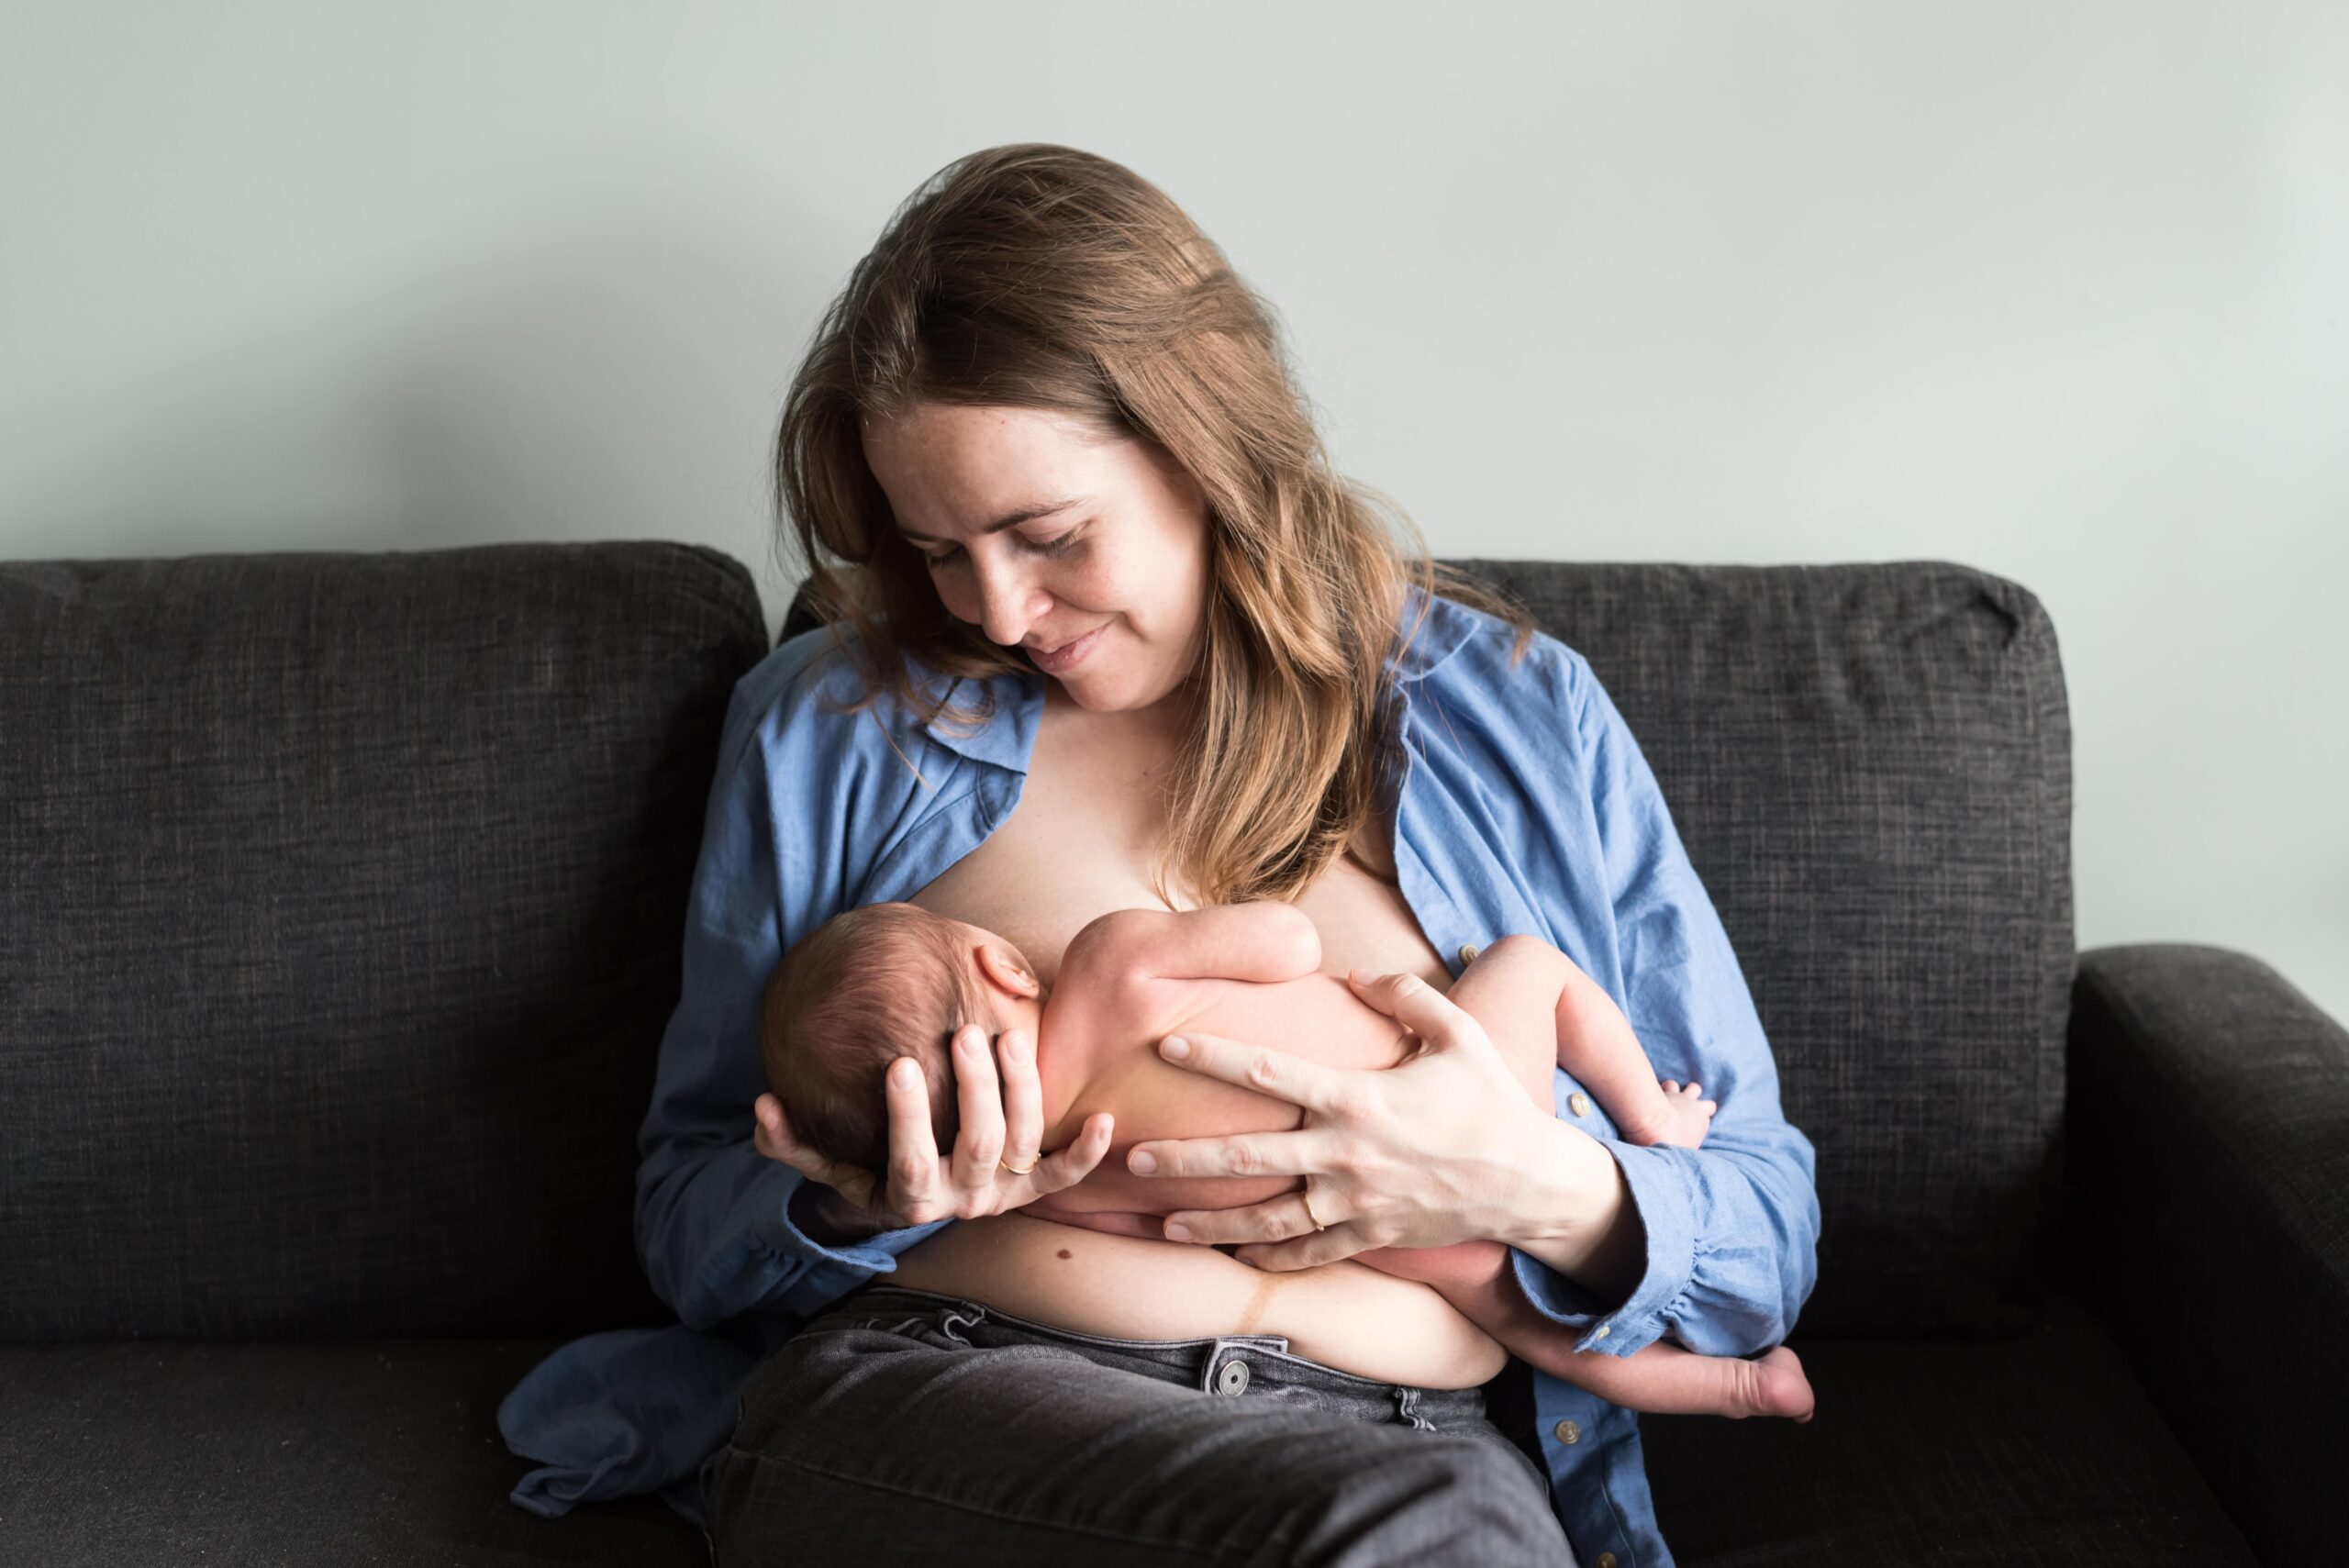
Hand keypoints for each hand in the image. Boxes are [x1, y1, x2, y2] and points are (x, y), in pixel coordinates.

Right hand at [754, 1022, 1115, 1228]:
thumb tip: (763, 1106)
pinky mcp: (1032, 1189)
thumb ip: (794, 1140)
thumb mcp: (829, 1161)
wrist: (916, 1200)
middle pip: (977, 1143)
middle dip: (974, 1087)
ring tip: (1008, 1036)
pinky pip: (1063, 1176)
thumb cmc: (868, 1166)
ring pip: (1021, 1142)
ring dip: (1021, 1091)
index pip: (911, 1158)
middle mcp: (962, 1200)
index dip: (907, 1116)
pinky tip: (1103, 1119)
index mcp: (911, 1197)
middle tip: (963, 1033)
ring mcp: (1001, 1194)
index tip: (900, 1063)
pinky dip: (1085, 1151)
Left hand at [1127, 968, 1564, 1270]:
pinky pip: (1306, 1254)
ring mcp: (1354, 1204)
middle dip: (1184, 1159)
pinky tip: (1229, 1254)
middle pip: (1247, 1157)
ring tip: (1161, 1224)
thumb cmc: (1491, 1100)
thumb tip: (1353, 975)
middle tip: (1132, 1157)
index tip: (1165, 1046)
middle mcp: (1346, 1155)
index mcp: (1359, 1098)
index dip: (1213, 1056)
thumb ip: (1405, 995)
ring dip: (1209, 1224)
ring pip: (1265, 1219)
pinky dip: (1265, 1257)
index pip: (1269, 1073)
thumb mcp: (1459, 1031)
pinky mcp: (1368, 1236)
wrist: (1530, 1182)